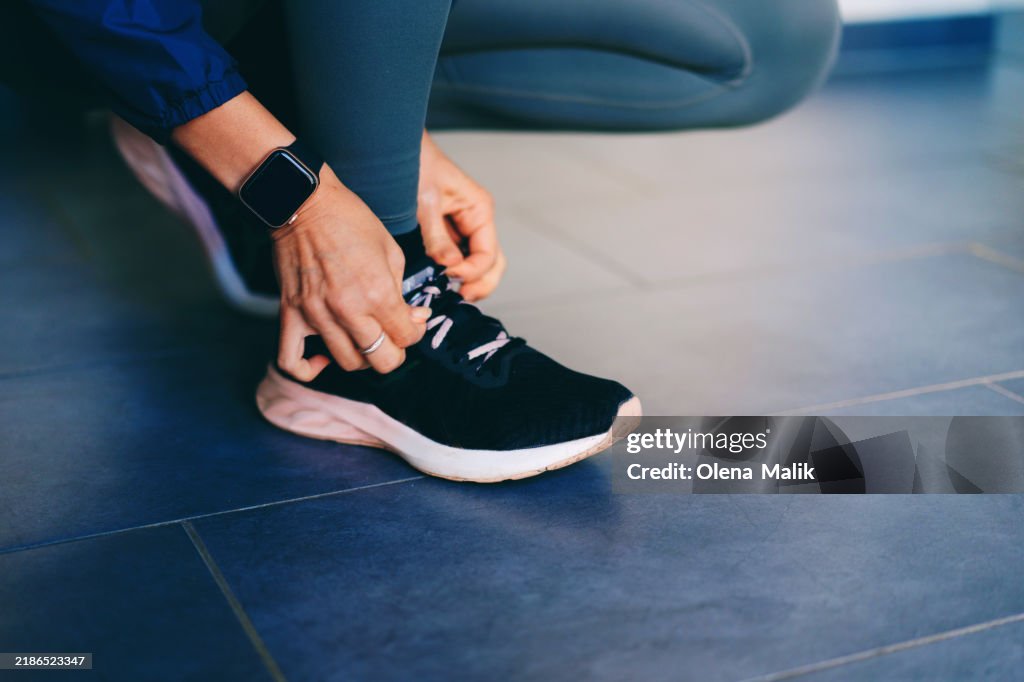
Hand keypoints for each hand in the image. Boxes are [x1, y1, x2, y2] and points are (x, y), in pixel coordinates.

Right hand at [273, 165, 429, 379]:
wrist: (305, 203)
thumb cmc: (351, 221)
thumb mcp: (391, 251)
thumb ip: (403, 291)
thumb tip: (414, 318)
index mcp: (377, 292)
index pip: (406, 337)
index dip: (415, 333)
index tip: (411, 322)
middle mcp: (347, 309)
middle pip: (380, 360)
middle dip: (394, 353)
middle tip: (392, 338)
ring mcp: (316, 314)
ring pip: (346, 363)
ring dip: (360, 357)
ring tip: (362, 341)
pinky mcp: (290, 313)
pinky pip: (291, 359)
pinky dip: (307, 368)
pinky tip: (321, 359)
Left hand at [418, 130, 505, 300]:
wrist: (394, 148)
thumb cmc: (414, 163)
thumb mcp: (425, 202)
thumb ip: (438, 237)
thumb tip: (451, 267)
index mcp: (479, 210)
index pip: (488, 254)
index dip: (472, 272)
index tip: (450, 278)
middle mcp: (475, 221)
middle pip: (492, 264)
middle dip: (480, 283)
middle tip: (459, 297)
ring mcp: (462, 228)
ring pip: (478, 264)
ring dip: (470, 282)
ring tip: (452, 295)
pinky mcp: (446, 232)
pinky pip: (458, 259)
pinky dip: (455, 273)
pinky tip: (441, 283)